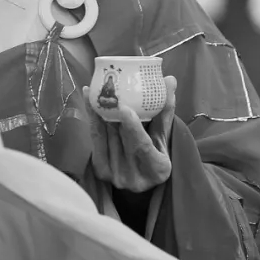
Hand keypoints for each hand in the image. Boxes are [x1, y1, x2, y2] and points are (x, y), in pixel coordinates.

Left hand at [87, 74, 176, 192]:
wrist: (140, 179)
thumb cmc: (156, 155)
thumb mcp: (163, 137)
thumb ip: (165, 111)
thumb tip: (170, 80)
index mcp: (157, 169)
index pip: (143, 147)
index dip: (133, 128)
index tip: (125, 109)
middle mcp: (135, 177)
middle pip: (121, 139)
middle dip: (113, 113)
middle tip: (108, 88)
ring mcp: (115, 176)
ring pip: (106, 136)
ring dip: (99, 111)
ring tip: (96, 89)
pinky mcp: (101, 170)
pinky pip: (96, 139)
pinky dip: (93, 118)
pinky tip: (89, 100)